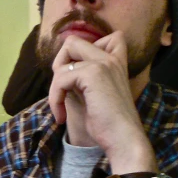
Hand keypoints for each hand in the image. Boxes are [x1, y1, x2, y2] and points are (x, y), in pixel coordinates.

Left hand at [49, 32, 155, 171]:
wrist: (122, 138)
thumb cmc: (106, 124)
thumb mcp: (89, 95)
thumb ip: (78, 79)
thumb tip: (58, 69)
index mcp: (114, 62)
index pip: (100, 38)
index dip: (78, 54)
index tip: (75, 80)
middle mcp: (110, 59)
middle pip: (72, 42)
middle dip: (59, 66)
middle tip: (62, 90)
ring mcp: (103, 63)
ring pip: (62, 62)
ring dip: (54, 89)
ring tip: (60, 108)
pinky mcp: (94, 73)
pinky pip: (60, 78)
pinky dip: (55, 98)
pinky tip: (62, 116)